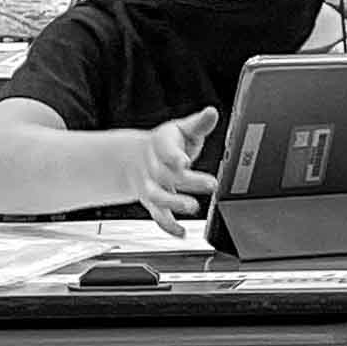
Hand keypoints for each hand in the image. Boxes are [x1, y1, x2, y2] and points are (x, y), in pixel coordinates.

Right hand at [124, 107, 219, 236]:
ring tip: (193, 207)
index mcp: (161, 145)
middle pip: (166, 174)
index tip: (185, 161)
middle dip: (187, 181)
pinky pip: (158, 216)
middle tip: (211, 184)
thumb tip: (212, 112)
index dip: (174, 156)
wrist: (134, 159)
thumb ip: (198, 124)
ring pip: (157, 196)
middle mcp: (154, 166)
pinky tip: (182, 233)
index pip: (165, 149)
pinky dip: (168, 226)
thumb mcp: (182, 129)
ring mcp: (151, 186)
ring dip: (174, 203)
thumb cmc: (167, 143)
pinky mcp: (153, 203)